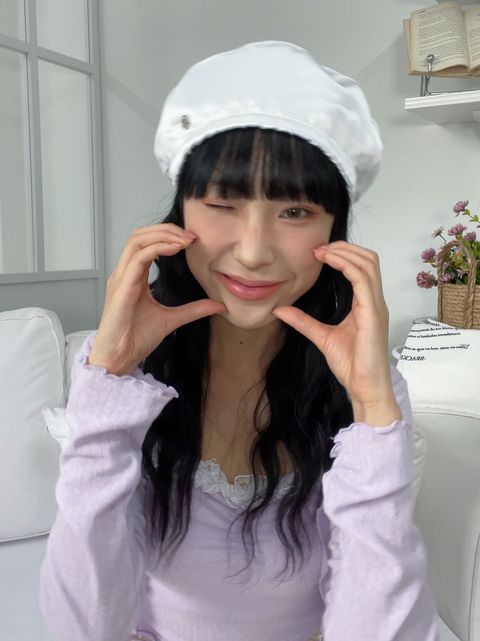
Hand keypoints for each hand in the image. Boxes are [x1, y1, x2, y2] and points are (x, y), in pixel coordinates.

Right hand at [89, 223, 226, 375]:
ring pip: (136, 241)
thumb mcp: (172, 319)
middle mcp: (123, 274)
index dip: (168, 236)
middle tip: (191, 236)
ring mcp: (120, 280)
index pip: (146, 243)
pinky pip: (137, 259)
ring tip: (185, 240)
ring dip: (163, 235)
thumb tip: (219, 305)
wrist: (119, 358)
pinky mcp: (121, 289)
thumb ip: (193, 309)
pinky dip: (156, 249)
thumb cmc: (136, 339)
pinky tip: (174, 249)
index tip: (192, 240)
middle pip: (139, 235)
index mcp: (132, 277)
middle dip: (166, 229)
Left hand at [271, 241, 398, 418]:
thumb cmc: (352, 365)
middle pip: (368, 259)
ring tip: (322, 251)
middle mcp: (375, 301)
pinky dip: (346, 266)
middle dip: (345, 247)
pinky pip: (363, 280)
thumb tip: (280, 309)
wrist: (365, 387)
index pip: (362, 267)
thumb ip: (303, 321)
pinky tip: (329, 262)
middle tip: (319, 247)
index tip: (318, 252)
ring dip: (345, 252)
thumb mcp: (321, 337)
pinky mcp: (373, 314)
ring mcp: (376, 306)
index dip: (342, 254)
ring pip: (368, 264)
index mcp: (367, 304)